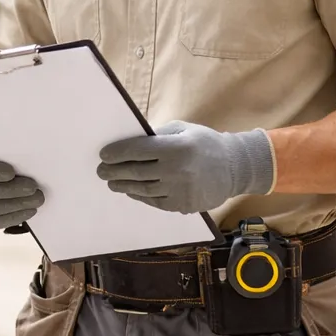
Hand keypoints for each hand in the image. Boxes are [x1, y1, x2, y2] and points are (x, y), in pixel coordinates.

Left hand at [96, 120, 273, 213]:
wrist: (235, 168)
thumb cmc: (205, 144)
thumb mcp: (183, 130)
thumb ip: (157, 135)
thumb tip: (130, 142)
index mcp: (176, 147)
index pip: (137, 150)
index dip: (117, 153)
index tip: (104, 155)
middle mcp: (176, 170)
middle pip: (135, 172)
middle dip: (113, 171)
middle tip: (101, 171)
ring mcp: (179, 190)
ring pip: (142, 189)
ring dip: (123, 186)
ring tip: (112, 182)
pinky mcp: (182, 205)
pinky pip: (154, 201)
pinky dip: (140, 196)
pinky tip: (131, 191)